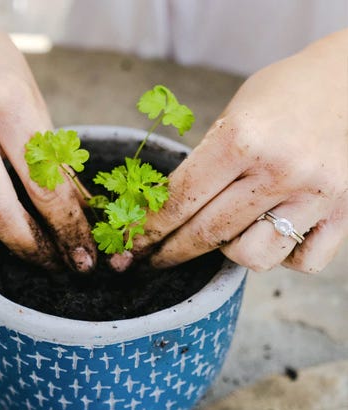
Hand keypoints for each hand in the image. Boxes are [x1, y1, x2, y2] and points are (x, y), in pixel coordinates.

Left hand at [130, 30, 347, 272]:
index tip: (134, 243)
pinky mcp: (344, 214)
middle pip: (208, 233)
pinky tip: (273, 235)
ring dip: (229, 252)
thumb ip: (204, 164)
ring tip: (227, 232)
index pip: (181, 199)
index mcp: (244, 139)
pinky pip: (301, 262)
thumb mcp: (232, 114)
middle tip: (153, 259)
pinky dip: (281, 257)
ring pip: (253, 258)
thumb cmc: (282, 94)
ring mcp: (315, 196)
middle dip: (170, 252)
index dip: (151, 228)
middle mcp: (281, 171)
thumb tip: (166, 211)